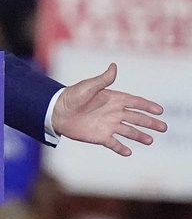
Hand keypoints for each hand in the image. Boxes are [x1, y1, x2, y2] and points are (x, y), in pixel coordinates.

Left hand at [51, 63, 166, 155]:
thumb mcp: (87, 86)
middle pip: (136, 118)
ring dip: (139, 136)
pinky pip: (113, 143)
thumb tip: (114, 66)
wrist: (55, 112)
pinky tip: (128, 152)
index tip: (160, 110)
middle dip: (150, 122)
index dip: (147, 106)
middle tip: (164, 127)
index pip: (134, 102)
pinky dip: (121, 148)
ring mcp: (107, 125)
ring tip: (150, 140)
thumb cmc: (71, 96)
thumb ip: (103, 80)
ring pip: (128, 131)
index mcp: (113, 99)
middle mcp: (113, 112)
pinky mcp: (99, 136)